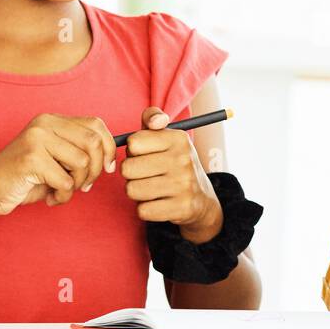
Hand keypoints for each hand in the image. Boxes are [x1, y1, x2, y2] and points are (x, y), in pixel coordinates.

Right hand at [0, 114, 115, 216]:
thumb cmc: (26, 178)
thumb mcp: (56, 159)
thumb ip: (79, 151)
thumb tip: (112, 156)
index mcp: (52, 120)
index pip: (96, 125)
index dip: (108, 147)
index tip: (107, 168)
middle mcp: (44, 124)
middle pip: (93, 142)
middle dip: (95, 170)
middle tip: (84, 185)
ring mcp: (36, 139)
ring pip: (82, 163)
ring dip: (77, 185)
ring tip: (62, 191)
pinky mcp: (30, 158)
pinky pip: (66, 181)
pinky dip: (63, 196)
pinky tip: (49, 197)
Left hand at [121, 107, 221, 242]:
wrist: (201, 198)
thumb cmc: (174, 162)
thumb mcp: (166, 136)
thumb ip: (152, 117)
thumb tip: (157, 121)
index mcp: (179, 138)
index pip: (133, 143)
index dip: (133, 151)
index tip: (146, 155)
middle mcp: (183, 159)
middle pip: (128, 168)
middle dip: (132, 174)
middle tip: (147, 174)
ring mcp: (184, 185)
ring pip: (132, 190)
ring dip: (137, 192)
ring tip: (152, 188)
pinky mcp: (181, 208)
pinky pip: (142, 211)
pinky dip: (145, 209)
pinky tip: (159, 202)